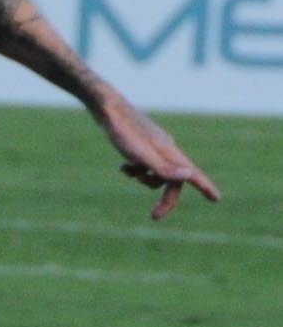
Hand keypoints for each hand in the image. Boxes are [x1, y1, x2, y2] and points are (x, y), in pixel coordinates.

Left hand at [98, 89, 220, 219]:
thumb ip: (163, 168)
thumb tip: (188, 176)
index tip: (217, 199)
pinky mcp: (143, 146)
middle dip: (164, 199)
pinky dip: (134, 169)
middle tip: (154, 217)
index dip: (205, 187)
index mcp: (170, 152)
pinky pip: (144, 166)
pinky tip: (122, 166)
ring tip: (126, 169)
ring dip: (142, 178)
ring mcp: (155, 148)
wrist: (108, 110)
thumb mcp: (142, 156)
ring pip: (155, 174)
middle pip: (172, 180)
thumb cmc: (124, 134)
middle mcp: (166, 150)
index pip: (192, 174)